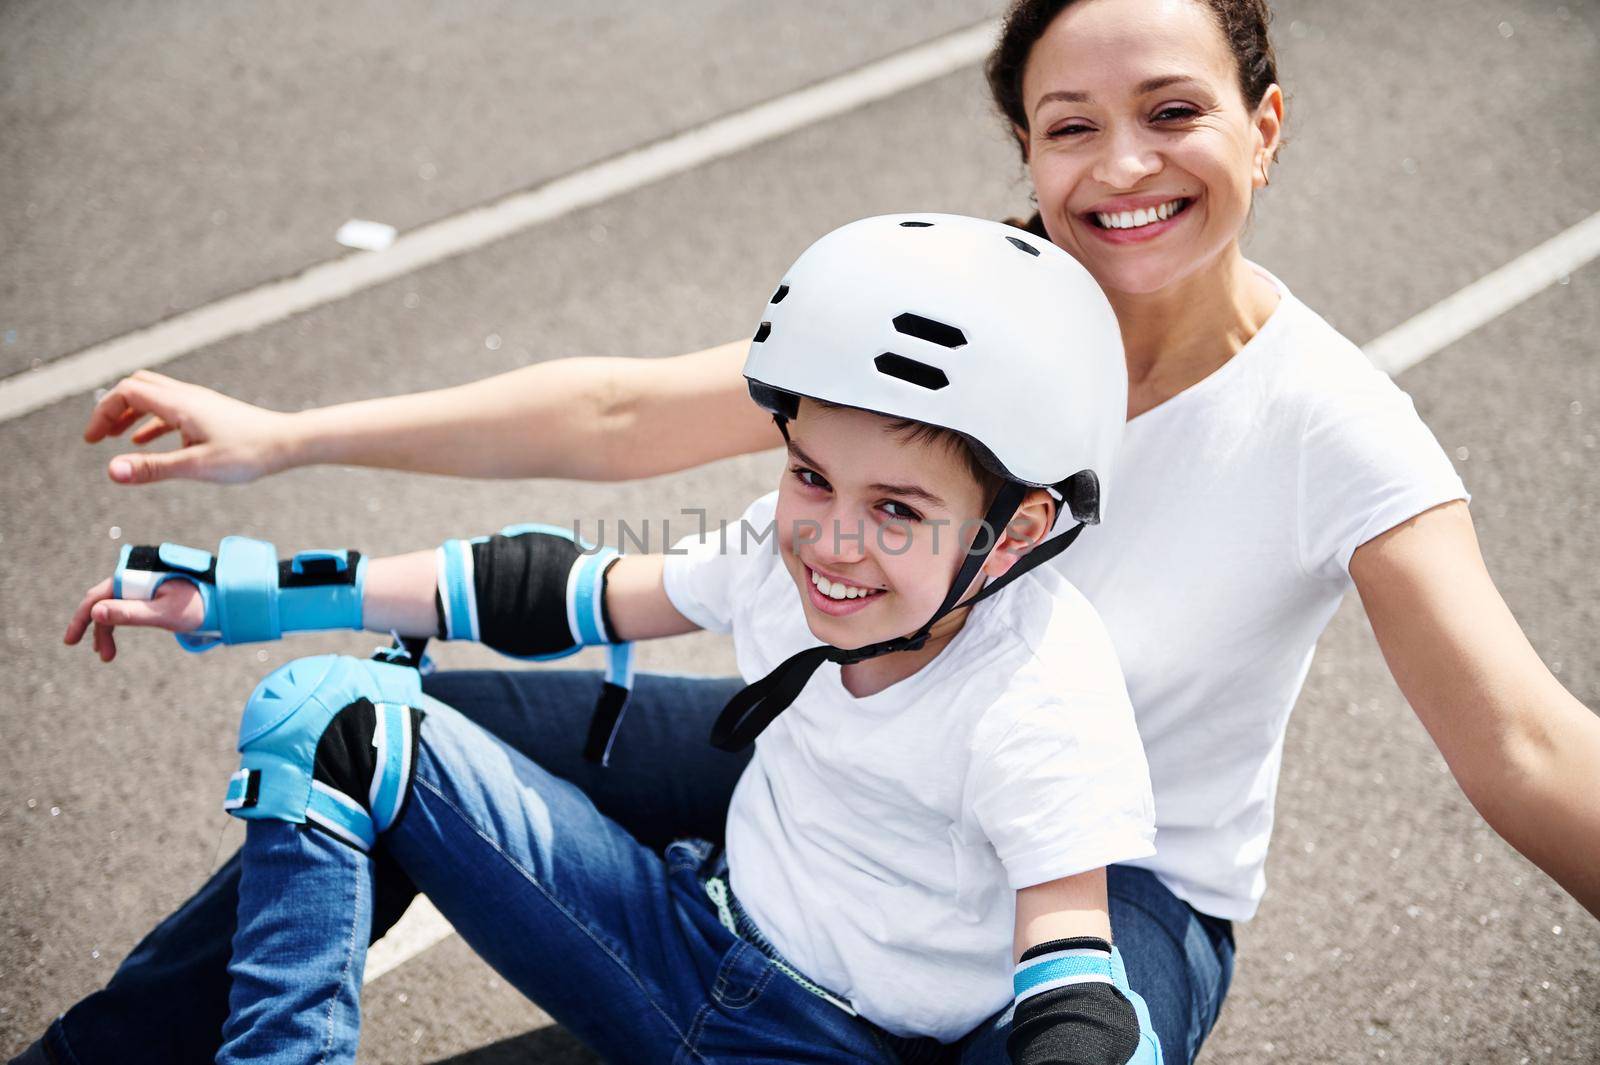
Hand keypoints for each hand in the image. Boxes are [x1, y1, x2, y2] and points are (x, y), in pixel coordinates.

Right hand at [64, 576, 205, 661]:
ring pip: (113, 607)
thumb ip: (131, 613)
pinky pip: (124, 607)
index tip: (70, 641)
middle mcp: (135, 577)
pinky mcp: (147, 593)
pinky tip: (110, 641)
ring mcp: (140, 585)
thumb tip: (96, 612)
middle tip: (98, 655)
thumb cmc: (197, 605)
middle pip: (102, 602)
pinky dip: (117, 624)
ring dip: (107, 630)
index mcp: (136, 576)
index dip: (82, 618)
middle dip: (96, 629)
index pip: (98, 596)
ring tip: (107, 656)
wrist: (223, 599)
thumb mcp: (163, 613)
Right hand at [83, 370, 295, 484]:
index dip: (103, 412)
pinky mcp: (210, 414)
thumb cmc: (249, 454)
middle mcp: (187, 397)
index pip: (126, 392)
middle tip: (98, 436)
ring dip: (130, 415)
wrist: (289, 443)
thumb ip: (153, 468)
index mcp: (179, 404)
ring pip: (154, 398)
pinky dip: (151, 423)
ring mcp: (199, 403)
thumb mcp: (196, 466)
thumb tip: (112, 470)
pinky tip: (146, 442)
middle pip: (137, 388)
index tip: (91, 440)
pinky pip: (171, 411)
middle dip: (112, 409)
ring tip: (114, 440)